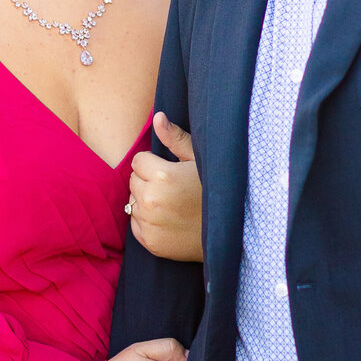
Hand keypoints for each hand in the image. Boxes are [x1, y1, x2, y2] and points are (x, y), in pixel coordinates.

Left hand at [128, 113, 203, 262]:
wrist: (228, 232)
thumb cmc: (215, 191)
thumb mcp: (199, 161)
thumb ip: (175, 139)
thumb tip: (157, 117)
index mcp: (162, 176)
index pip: (138, 161)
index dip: (153, 164)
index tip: (170, 171)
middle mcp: (151, 199)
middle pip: (133, 181)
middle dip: (147, 181)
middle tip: (172, 188)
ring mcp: (149, 223)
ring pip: (132, 202)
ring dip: (145, 201)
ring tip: (171, 204)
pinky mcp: (150, 242)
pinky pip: (135, 223)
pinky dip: (145, 221)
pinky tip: (166, 219)